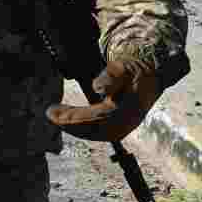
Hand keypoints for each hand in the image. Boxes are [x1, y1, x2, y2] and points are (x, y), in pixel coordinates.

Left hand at [46, 59, 160, 142]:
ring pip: (95, 133)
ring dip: (73, 127)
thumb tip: (97, 88)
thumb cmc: (134, 72)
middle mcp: (127, 122)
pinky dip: (81, 128)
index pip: (97, 117)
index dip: (75, 117)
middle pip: (95, 129)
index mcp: (128, 109)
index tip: (55, 112)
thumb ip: (111, 77)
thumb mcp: (124, 69)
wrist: (151, 78)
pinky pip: (98, 132)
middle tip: (50, 113)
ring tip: (55, 116)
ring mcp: (125, 127)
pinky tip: (67, 121)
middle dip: (70, 123)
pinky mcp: (120, 128)